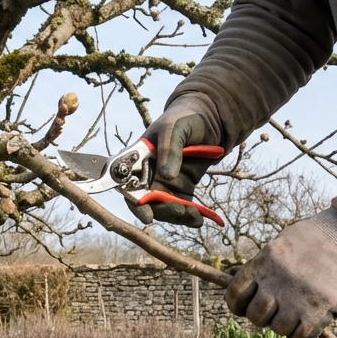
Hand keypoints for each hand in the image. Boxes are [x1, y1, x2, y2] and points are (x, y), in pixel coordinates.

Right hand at [125, 91, 222, 226]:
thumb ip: (170, 149)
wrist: (210, 120)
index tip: (146, 214)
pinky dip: (188, 216)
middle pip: (145, 201)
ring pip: (163, 208)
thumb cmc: (185, 118)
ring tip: (193, 216)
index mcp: (138, 158)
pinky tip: (198, 218)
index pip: (126, 182)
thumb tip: (166, 176)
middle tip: (178, 212)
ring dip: (176, 215)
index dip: (133, 200)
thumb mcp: (175, 128)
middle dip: (160, 211)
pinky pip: (180, 207)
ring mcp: (164, 183)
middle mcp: (147, 174)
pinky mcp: (181, 189)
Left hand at [225, 209, 336, 337]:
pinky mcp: (319, 312)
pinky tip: (304, 329)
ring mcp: (297, 300)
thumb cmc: (318, 236)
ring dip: (283, 326)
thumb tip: (241, 281)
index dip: (237, 305)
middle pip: (255, 317)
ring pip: (277, 329)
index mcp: (263, 263)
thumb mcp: (283, 243)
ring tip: (294, 316)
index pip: (235, 295)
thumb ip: (263, 265)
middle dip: (262, 317)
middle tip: (275, 311)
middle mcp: (276, 284)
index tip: (245, 307)